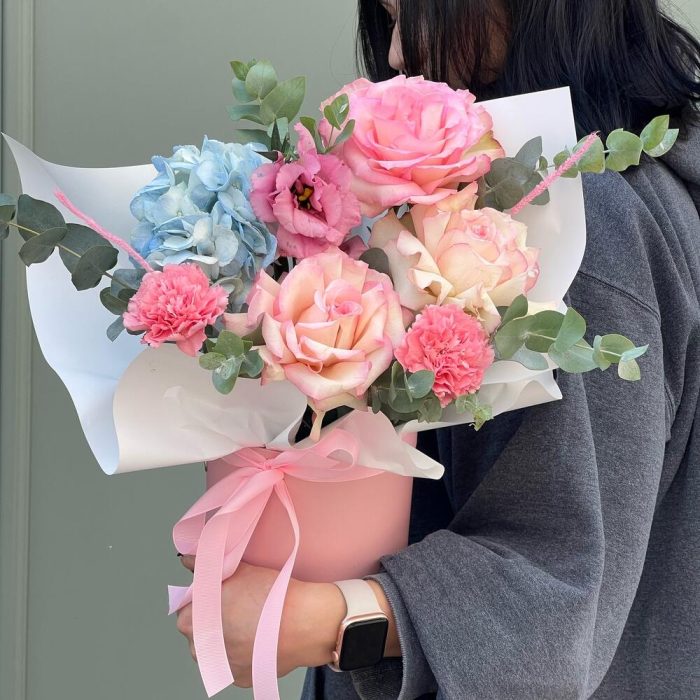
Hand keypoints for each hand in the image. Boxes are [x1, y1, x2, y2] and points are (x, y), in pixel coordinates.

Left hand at [176, 556, 346, 686]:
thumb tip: (188, 559)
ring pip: (216, 649)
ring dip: (226, 638)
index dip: (205, 596)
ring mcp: (220, 668)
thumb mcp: (235, 569)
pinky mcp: (240, 679)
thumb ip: (204, 564)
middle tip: (239, 604)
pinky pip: (235, 663)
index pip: (187, 606)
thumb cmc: (270, 594)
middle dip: (214, 618)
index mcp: (192, 620)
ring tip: (251, 621)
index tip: (221, 591)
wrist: (303, 622)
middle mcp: (200, 649)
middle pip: (199, 629)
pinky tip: (258, 637)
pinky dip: (243, 653)